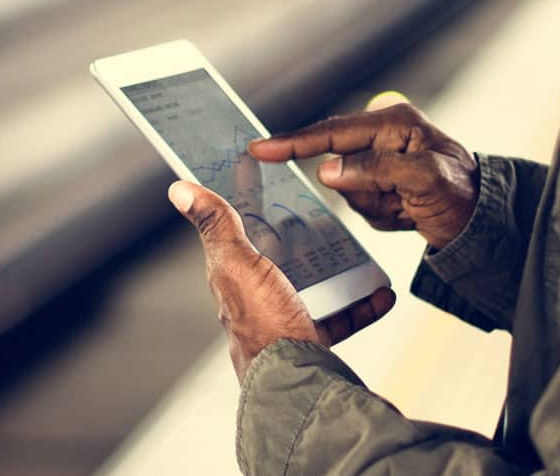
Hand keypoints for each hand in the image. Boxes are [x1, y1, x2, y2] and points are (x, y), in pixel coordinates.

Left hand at [169, 181, 396, 378]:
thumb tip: (180, 189)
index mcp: (233, 279)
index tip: (260, 174)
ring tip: (351, 247)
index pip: (235, 231)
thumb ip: (217, 227)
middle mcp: (255, 301)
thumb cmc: (264, 327)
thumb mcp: (239, 266)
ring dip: (333, 267)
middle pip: (277, 259)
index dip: (244, 201)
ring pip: (310, 286)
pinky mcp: (313, 342)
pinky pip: (340, 317)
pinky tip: (379, 293)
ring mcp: (284, 322)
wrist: (296, 386)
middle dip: (298, 236)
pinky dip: (361, 304)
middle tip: (320, 210)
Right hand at [247, 94, 477, 248]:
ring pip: (348, 190)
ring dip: (377, 206)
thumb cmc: (463, 194)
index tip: (261, 149)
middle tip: (399, 200)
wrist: (485, 224)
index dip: (294, 142)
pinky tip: (409, 212)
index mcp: (393, 123)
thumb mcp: (423, 179)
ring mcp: (382, 162)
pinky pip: (361, 204)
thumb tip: (327, 170)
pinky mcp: (383, 184)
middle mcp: (384, 137)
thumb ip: (373, 170)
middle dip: (365, 191)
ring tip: (410, 207)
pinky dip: (384, 214)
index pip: (333, 132)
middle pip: (339, 165)